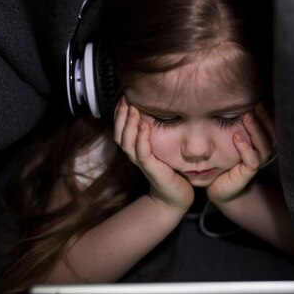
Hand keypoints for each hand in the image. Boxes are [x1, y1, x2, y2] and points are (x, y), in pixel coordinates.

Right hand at [114, 97, 194, 211]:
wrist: (175, 196)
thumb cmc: (171, 170)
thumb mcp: (162, 148)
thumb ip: (157, 133)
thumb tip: (160, 110)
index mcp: (135, 149)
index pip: (120, 129)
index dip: (119, 114)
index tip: (124, 96)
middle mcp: (135, 155)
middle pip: (119, 134)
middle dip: (121, 115)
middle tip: (126, 98)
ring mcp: (142, 163)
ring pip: (127, 142)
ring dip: (129, 124)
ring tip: (133, 109)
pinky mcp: (151, 169)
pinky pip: (142, 153)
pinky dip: (142, 139)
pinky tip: (145, 125)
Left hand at [206, 104, 275, 203]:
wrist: (219, 185)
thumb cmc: (226, 157)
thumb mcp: (233, 136)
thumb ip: (238, 121)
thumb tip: (235, 95)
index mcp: (264, 142)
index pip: (273, 125)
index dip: (270, 113)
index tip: (262, 97)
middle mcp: (264, 152)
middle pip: (273, 134)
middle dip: (265, 118)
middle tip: (257, 104)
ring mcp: (257, 163)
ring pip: (264, 146)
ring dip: (255, 130)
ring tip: (247, 117)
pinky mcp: (247, 174)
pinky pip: (252, 160)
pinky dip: (245, 148)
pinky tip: (237, 137)